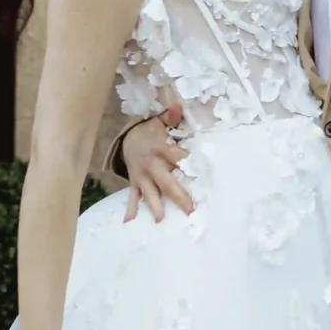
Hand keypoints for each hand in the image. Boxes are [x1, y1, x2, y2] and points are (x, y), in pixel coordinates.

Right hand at [122, 107, 192, 222]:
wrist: (127, 139)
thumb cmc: (150, 132)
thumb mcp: (159, 122)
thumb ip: (170, 117)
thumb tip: (177, 107)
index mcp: (161, 150)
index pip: (178, 158)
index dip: (189, 165)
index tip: (203, 175)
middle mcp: (152, 165)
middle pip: (167, 182)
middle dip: (178, 196)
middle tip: (190, 209)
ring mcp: (142, 176)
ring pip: (150, 193)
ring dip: (155, 207)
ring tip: (160, 220)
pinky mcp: (135, 183)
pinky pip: (132, 197)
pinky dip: (131, 209)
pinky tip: (128, 222)